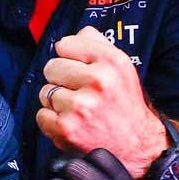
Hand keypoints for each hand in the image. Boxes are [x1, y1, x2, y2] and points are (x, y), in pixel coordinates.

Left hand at [37, 26, 167, 178]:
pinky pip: (41, 115)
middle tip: (78, 92)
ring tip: (77, 110)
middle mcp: (97, 81)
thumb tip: (76, 33)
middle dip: (60, 79)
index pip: (65, 44)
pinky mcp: (66, 128)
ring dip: (56, 102)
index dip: (70, 57)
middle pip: (51, 67)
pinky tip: (71, 123)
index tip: (80, 69)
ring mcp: (80, 106)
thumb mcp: (121, 68)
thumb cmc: (124, 104)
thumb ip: (98, 44)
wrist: (137, 146)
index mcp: (111, 61)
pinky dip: (51, 121)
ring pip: (44, 92)